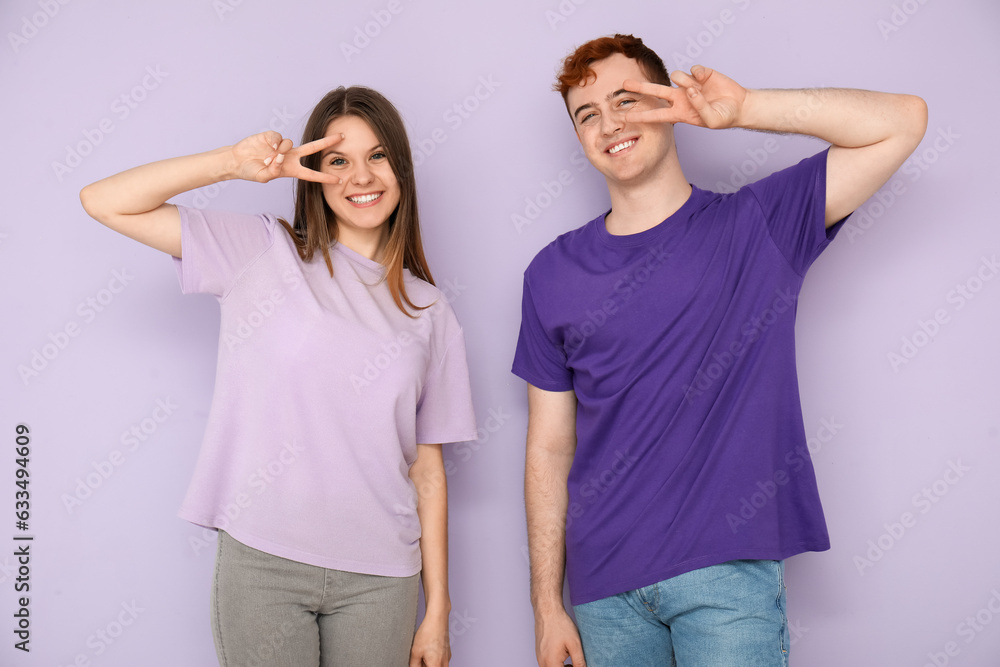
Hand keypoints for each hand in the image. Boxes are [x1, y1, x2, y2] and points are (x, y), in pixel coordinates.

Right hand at [229, 130, 343, 183]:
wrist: (237, 160)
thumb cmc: (251, 171)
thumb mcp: (263, 177)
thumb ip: (273, 171)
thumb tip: (280, 158)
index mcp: (291, 169)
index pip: (311, 174)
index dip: (324, 177)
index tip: (339, 180)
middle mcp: (290, 156)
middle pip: (313, 148)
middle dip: (327, 142)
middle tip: (342, 137)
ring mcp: (282, 146)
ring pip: (289, 144)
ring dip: (280, 152)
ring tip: (268, 159)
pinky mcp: (272, 136)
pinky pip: (279, 138)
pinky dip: (274, 143)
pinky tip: (268, 148)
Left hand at [410, 612, 450, 666]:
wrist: (437, 619)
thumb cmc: (428, 632)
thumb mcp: (415, 651)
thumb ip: (413, 665)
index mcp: (436, 665)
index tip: (418, 664)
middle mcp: (445, 663)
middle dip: (426, 666)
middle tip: (420, 660)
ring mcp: (447, 657)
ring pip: (438, 666)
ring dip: (430, 664)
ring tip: (423, 654)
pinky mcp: (448, 652)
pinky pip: (441, 660)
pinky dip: (434, 659)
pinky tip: (428, 650)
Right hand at [535, 609, 585, 666]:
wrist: (548, 611)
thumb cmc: (560, 624)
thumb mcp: (575, 644)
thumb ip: (579, 662)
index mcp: (551, 662)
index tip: (577, 665)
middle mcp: (542, 662)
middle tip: (575, 664)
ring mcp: (539, 658)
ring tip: (570, 659)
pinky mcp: (539, 653)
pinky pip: (548, 663)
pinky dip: (556, 663)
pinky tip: (563, 654)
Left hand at [623, 65, 747, 128]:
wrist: (739, 105)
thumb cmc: (723, 116)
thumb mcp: (711, 120)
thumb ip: (699, 107)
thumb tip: (690, 90)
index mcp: (680, 113)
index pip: (657, 115)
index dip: (642, 116)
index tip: (627, 118)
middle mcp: (680, 98)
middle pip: (656, 91)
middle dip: (640, 87)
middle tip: (625, 84)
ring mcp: (689, 85)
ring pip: (677, 76)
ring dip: (686, 82)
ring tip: (698, 89)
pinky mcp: (700, 74)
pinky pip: (693, 69)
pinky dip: (699, 74)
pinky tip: (706, 79)